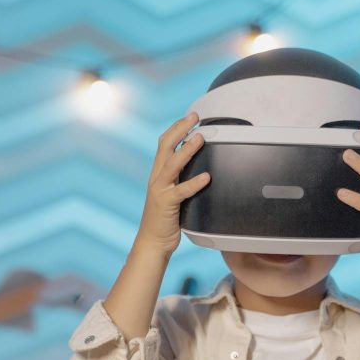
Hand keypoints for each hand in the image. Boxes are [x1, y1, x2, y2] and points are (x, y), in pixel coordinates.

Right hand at [134, 112, 210, 255]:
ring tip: (200, 138)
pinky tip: (206, 177)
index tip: (190, 117)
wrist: (152, 242)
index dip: (176, 128)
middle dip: (180, 129)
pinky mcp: (166, 205)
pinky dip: (194, 183)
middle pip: (165, 146)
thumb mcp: (173, 194)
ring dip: (187, 150)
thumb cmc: (166, 220)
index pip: (164, 144)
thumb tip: (200, 167)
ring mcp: (160, 191)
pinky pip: (181, 191)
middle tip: (195, 117)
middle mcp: (157, 178)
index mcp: (158, 174)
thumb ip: (181, 180)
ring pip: (172, 164)